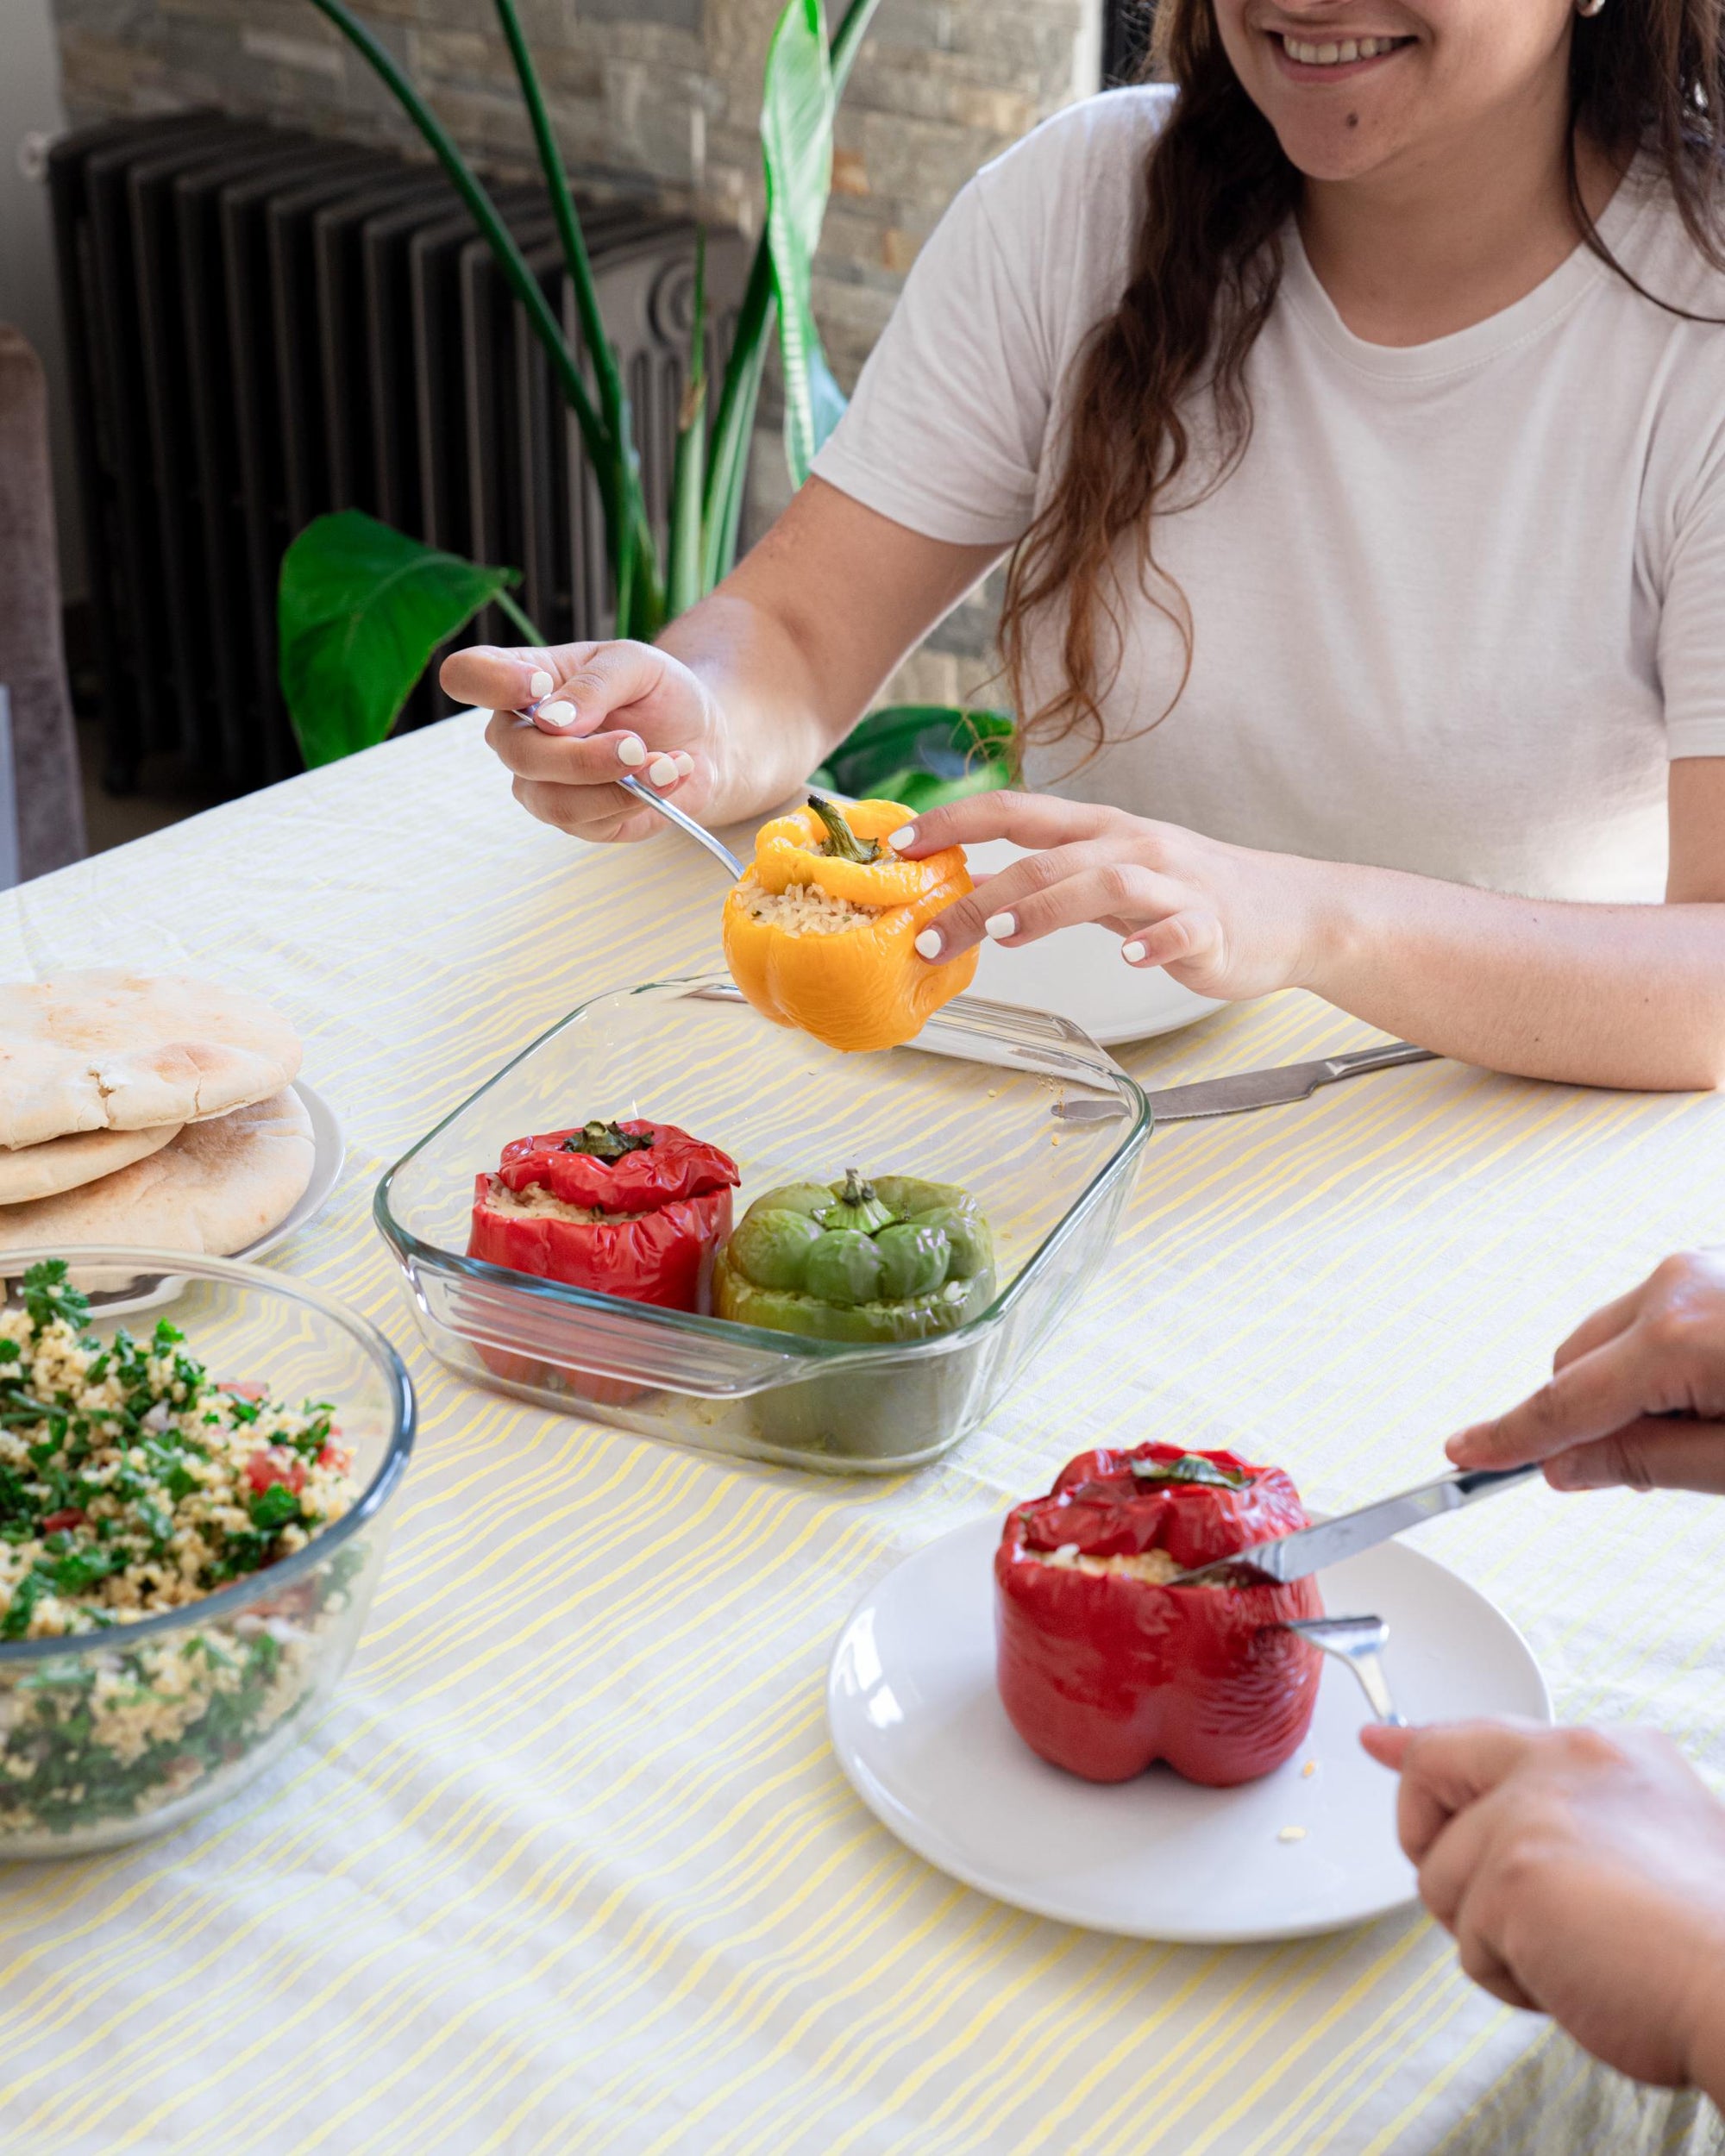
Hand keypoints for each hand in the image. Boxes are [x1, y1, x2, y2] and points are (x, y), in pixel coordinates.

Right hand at [439, 639, 727, 843]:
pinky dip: (641, 798)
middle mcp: (519, 735)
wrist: (700, 735)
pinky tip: (672, 773)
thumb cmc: (656, 691)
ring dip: (614, 783)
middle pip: (516, 751)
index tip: (539, 685)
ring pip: (552, 799)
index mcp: (521, 682)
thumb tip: (552, 723)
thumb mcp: (635, 664)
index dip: (490, 683)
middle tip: (636, 745)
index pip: (467, 676)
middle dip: (581, 755)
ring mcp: (543, 783)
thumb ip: (594, 684)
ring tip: (664, 762)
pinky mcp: (579, 821)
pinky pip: (593, 821)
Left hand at [883, 793, 1329, 1000]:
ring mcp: (1173, 883)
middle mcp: (1130, 845)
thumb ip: (1045, 879)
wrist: (1289, 913)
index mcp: (1097, 831)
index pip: (1013, 811)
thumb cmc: (1190, 895)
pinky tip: (1128, 957)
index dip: (953, 823)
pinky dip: (1153, 939)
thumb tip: (970, 887)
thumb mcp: (1107, 877)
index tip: (898, 845)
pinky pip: (1179, 927)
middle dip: (979, 894)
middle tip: (929, 934)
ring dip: (1048, 905)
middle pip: (1044, 857)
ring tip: (1004, 934)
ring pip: (1103, 881)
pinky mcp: (1211, 924)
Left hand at [1360, 1719, 1724, 2093]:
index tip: (1379, 1743)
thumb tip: (1480, 1804)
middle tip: (1512, 1903)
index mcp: (1604, 1753)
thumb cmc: (1709, 1944)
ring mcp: (1530, 1814)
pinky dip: (1516, 1981)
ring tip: (1582, 1951)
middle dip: (1439, 1849)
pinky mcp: (1510, 1876)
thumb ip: (1562, 1815)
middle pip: (1430, 1778)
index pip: (1481, 1735)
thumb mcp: (1646, 1842)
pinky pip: (1469, 1947)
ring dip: (1497, 1939)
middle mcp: (1563, 1761)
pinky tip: (1578, 1976)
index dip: (1419, 1749)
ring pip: (1443, 1884)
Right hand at [1446, 1250, 1724, 1492]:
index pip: (1564, 1401)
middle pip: (1576, 1365)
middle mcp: (1675, 1286)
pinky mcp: (1710, 1268)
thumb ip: (1650, 1462)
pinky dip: (1658, 1360)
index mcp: (1676, 1334)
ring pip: (1609, 1341)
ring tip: (1707, 1420)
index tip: (1465, 1452)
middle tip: (1640, 1474)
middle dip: (1590, 1420)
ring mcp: (1695, 1268)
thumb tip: (1566, 1466)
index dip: (1510, 1437)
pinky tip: (1713, 1386)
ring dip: (1628, 1389)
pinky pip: (1650, 1318)